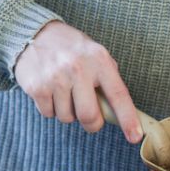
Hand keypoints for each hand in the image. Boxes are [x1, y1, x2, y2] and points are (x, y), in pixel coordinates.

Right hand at [14, 21, 141, 141]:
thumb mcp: (96, 54)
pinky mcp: (36, 87)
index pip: (118, 95)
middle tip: (91, 118)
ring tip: (65, 91)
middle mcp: (78, 68)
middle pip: (89, 116)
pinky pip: (49, 114)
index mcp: (99, 60)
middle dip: (92, 124)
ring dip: (68, 112)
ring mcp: (56, 78)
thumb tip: (119, 110)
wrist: (34, 33)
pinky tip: (51, 90)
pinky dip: (51, 108)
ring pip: (67, 118)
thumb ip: (108, 78)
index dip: (127, 118)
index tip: (135, 137)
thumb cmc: (72, 49)